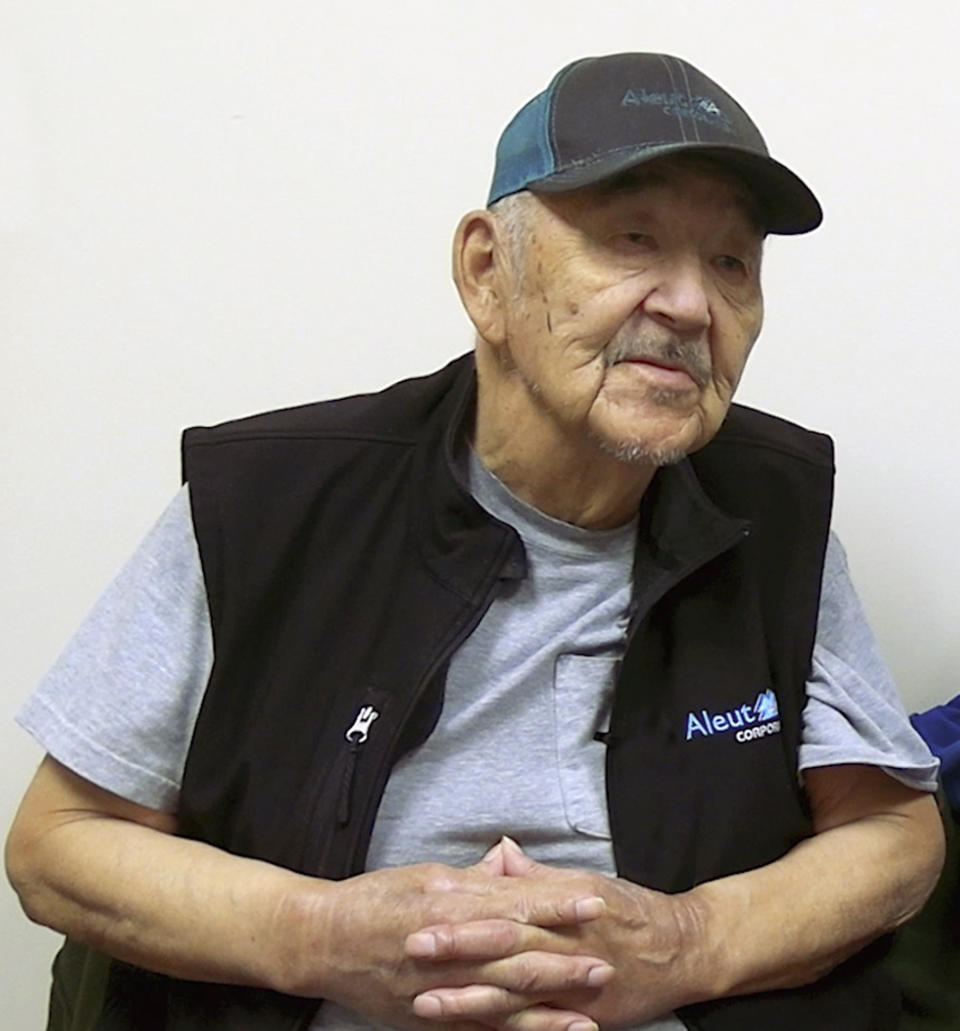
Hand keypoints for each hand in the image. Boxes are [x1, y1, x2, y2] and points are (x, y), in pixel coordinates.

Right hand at [278, 846, 614, 1030]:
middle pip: (517, 953)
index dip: (557, 903)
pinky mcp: (430, 1015)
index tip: (594, 901)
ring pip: (504, 997)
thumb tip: (510, 863)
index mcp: (450, 901)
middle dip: (565, 959)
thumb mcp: (424, 873)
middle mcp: (450, 945)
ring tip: (589, 1007)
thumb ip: (472, 876)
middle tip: (609, 962)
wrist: (322, 942)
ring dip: (549, 1003)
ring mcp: (441, 985)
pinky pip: (480, 1026)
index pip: (514, 902)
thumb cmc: (373, 900)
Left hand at [406, 839, 708, 1027]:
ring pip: (512, 998)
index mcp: (561, 909)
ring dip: (467, 1001)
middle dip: (456, 954)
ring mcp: (571, 988)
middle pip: (501, 952)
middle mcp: (563, 947)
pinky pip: (536, 1028)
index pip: (503, 910)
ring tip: (424, 1002)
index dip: (463, 914)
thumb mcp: (584, 881)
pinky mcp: (580, 1018)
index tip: (426, 911)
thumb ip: (536, 876)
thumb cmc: (629, 910)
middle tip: (411, 949)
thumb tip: (498, 855)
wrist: (683, 951)